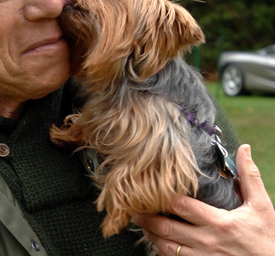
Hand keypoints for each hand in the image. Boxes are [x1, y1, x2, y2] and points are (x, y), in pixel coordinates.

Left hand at [133, 144, 274, 254]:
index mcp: (219, 222)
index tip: (149, 188)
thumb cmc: (267, 239)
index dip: (163, 197)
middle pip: (167, 227)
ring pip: (166, 247)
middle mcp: (207, 241)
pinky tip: (156, 242)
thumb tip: (244, 148)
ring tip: (141, 224)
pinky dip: (161, 252)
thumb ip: (249, 177)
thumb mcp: (262, 206)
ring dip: (151, 235)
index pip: (182, 206)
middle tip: (132, 209)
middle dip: (147, 218)